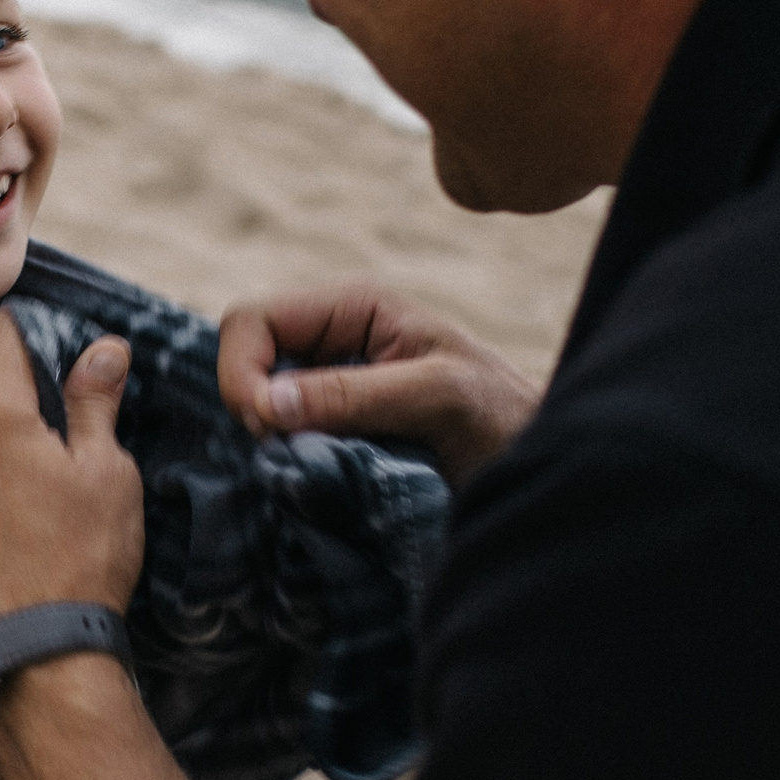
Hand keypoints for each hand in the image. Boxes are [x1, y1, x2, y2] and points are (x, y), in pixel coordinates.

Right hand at [216, 285, 540, 484]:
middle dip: (253, 405)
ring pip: (256, 401)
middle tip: (293, 451)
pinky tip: (321, 473)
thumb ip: (355, 394)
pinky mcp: (332, 425)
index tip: (269, 428)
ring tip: (320, 464)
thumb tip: (268, 404)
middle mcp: (332, 337)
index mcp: (353, 306)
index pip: (251, 320)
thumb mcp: (437, 397)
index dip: (242, 372)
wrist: (537, 461)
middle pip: (244, 358)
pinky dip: (286, 456)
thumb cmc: (502, 418)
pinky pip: (279, 434)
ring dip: (272, 437)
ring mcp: (329, 382)